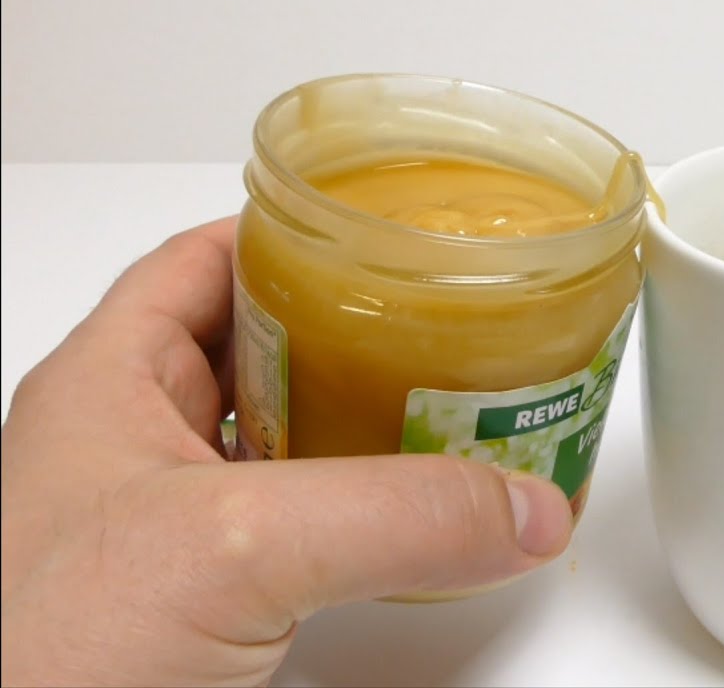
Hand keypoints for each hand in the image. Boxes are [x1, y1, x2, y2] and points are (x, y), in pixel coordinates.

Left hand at [0, 217, 572, 686]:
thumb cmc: (36, 663)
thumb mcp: (230, 548)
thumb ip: (393, 515)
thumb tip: (521, 506)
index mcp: (111, 384)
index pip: (209, 262)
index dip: (298, 236)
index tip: (384, 233)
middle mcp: (139, 449)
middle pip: (266, 353)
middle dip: (359, 338)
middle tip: (446, 329)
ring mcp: (171, 533)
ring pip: (289, 450)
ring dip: (369, 438)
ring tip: (453, 418)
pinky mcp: (205, 608)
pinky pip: (301, 538)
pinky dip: (362, 527)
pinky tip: (414, 532)